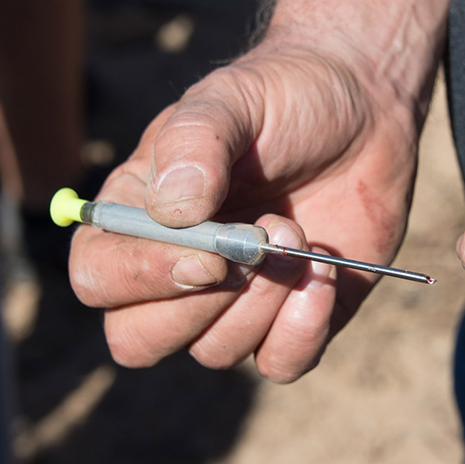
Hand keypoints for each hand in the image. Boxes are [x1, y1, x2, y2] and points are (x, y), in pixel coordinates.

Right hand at [69, 0, 451, 381]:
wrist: (365, 110)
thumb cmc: (284, 99)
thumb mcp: (233, 99)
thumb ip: (195, 143)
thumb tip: (173, 212)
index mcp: (140, 217)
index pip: (100, 279)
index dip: (143, 278)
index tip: (207, 253)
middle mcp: (178, 270)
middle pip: (141, 340)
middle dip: (203, 302)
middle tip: (263, 239)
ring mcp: (236, 302)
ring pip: (216, 351)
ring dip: (265, 300)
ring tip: (300, 232)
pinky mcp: (295, 318)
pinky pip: (280, 364)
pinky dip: (304, 330)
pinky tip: (326, 275)